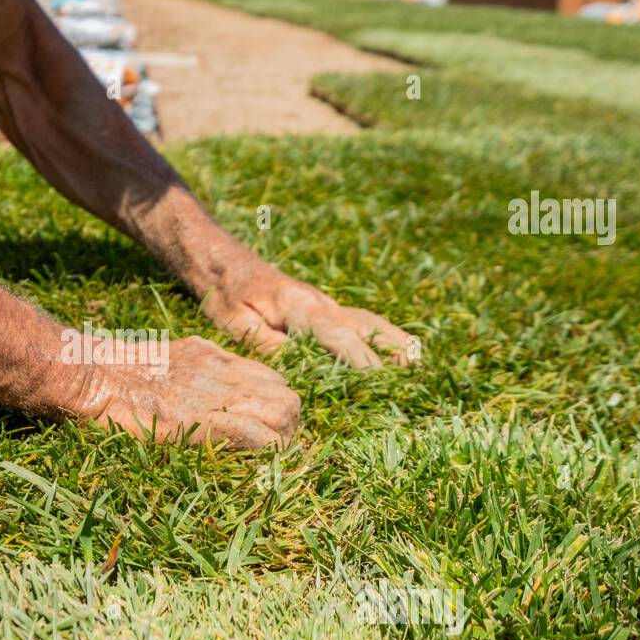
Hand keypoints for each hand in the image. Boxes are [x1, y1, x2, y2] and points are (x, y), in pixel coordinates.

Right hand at [71, 336, 300, 447]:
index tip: (266, 429)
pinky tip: (252, 463)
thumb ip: (198, 368)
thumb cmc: (116, 373)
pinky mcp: (206, 421)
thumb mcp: (166, 358)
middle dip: (287, 427)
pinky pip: (257, 436)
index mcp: (216, 358)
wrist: (95, 375)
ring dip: (280, 440)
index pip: (273, 381)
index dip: (276, 408)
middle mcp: (226, 373)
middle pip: (287, 398)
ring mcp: (219, 395)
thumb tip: (212, 383)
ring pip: (282, 415)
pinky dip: (264, 451)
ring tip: (264, 459)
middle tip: (272, 449)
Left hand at [201, 260, 416, 367]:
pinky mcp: (322, 309)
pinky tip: (394, 353)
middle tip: (418, 375)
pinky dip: (380, 337)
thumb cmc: (224, 293)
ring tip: (419, 365)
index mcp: (300, 305)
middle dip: (393, 350)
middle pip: (366, 325)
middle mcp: (321, 303)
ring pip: (368, 321)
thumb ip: (267, 345)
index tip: (381, 380)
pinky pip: (358, 323)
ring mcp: (324, 304)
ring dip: (394, 341)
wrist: (220, 260)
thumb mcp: (234, 323)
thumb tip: (300, 367)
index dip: (361, 359)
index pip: (338, 335)